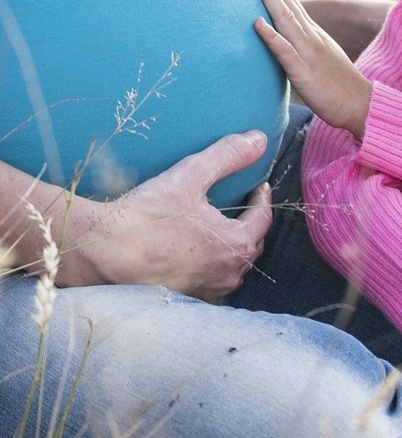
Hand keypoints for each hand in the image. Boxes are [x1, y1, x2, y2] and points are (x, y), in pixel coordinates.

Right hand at [57, 131, 273, 301]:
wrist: (102, 252)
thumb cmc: (146, 216)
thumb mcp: (190, 176)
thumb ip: (227, 156)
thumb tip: (259, 140)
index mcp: (237, 245)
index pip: (263, 219)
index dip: (262, 200)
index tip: (258, 186)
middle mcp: (228, 274)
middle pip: (251, 245)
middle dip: (251, 223)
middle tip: (243, 205)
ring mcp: (208, 290)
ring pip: (232, 266)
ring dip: (232, 247)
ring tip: (221, 228)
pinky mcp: (186, 298)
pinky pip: (210, 280)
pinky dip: (211, 264)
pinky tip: (196, 252)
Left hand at [251, 0, 372, 136]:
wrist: (361, 105)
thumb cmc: (338, 87)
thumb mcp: (319, 59)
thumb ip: (303, 46)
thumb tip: (286, 41)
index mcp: (312, 34)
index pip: (291, 3)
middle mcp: (310, 37)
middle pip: (286, 2)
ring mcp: (308, 52)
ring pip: (285, 18)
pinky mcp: (304, 72)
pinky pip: (285, 52)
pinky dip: (271, 36)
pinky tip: (257, 23)